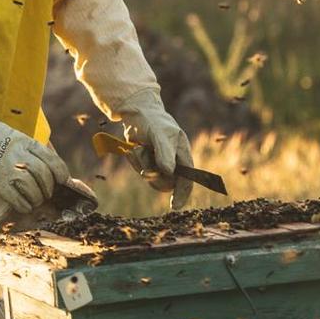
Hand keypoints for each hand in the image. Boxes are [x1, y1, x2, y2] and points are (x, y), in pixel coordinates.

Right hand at [0, 129, 71, 213]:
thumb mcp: (6, 132)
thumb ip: (22, 145)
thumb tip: (38, 157)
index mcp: (22, 140)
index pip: (50, 157)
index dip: (60, 171)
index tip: (62, 179)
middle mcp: (18, 152)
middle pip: (44, 174)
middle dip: (47, 188)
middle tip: (44, 194)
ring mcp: (6, 165)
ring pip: (32, 187)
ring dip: (35, 198)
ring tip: (33, 202)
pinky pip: (16, 196)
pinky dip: (22, 204)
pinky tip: (22, 206)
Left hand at [116, 89, 193, 209]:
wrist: (135, 113)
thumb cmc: (151, 120)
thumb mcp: (159, 134)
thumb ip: (164, 152)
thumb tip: (169, 172)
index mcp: (182, 153)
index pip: (187, 179)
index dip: (182, 193)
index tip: (175, 206)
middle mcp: (173, 160)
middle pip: (166, 182)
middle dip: (153, 175)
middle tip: (143, 164)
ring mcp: (158, 161)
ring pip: (151, 176)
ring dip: (141, 163)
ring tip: (138, 147)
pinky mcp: (146, 161)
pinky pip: (140, 169)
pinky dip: (134, 160)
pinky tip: (132, 147)